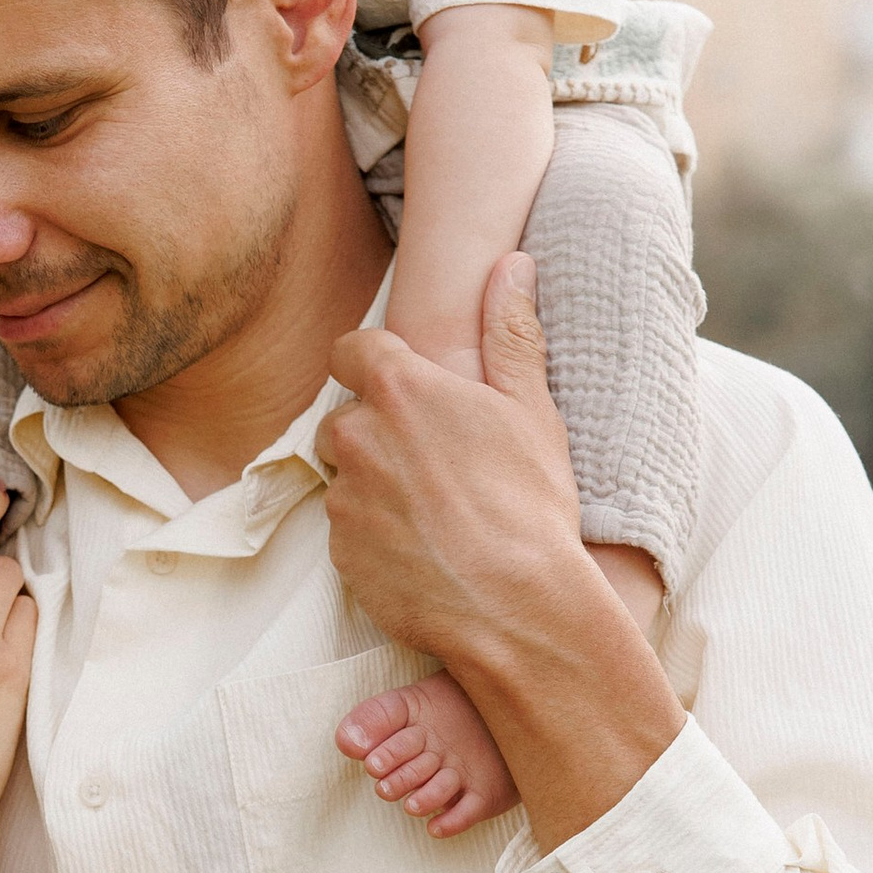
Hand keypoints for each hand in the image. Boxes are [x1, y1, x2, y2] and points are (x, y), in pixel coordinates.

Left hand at [318, 255, 680, 853]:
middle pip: (347, 418)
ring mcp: (343, 498)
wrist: (516, 608)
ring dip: (376, 486)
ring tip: (437, 512)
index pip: (352, 349)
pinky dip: (376, 537)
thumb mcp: (533, 410)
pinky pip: (348, 532)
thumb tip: (511, 264)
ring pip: (347, 477)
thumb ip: (510, 332)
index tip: (401, 385)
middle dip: (379, 433)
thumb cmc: (532, 505)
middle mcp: (358, 436)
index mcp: (402, 390)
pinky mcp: (339, 554)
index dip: (373, 363)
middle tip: (437, 463)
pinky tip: (425, 550)